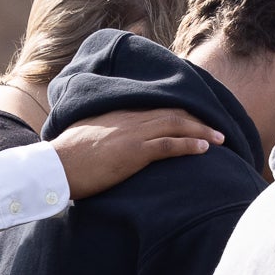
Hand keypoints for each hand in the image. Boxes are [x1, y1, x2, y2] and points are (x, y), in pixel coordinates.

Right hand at [52, 108, 220, 198]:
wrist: (54, 167)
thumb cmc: (66, 157)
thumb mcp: (88, 137)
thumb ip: (104, 134)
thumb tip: (109, 143)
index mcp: (120, 114)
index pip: (157, 108)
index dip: (181, 112)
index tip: (197, 116)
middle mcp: (130, 119)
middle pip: (173, 113)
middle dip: (198, 119)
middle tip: (218, 126)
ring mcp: (133, 134)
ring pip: (176, 126)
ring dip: (202, 131)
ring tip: (221, 139)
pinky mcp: (133, 152)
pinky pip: (168, 145)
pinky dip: (189, 145)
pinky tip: (205, 149)